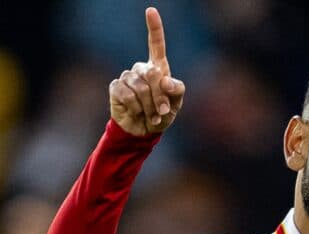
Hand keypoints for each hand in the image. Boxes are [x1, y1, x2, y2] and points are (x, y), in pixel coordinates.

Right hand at [109, 7, 184, 135]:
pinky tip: (137, 112)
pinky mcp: (115, 87)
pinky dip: (136, 107)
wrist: (144, 131)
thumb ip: (176, 91)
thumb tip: (165, 81)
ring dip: (149, 106)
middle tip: (163, 112)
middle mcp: (141, 69)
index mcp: (158, 68)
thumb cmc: (161, 115)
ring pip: (141, 87)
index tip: (151, 10)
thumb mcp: (176, 105)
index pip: (156, 44)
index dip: (154, 27)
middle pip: (153, 74)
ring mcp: (127, 77)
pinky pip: (128, 95)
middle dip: (160, 97)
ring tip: (151, 115)